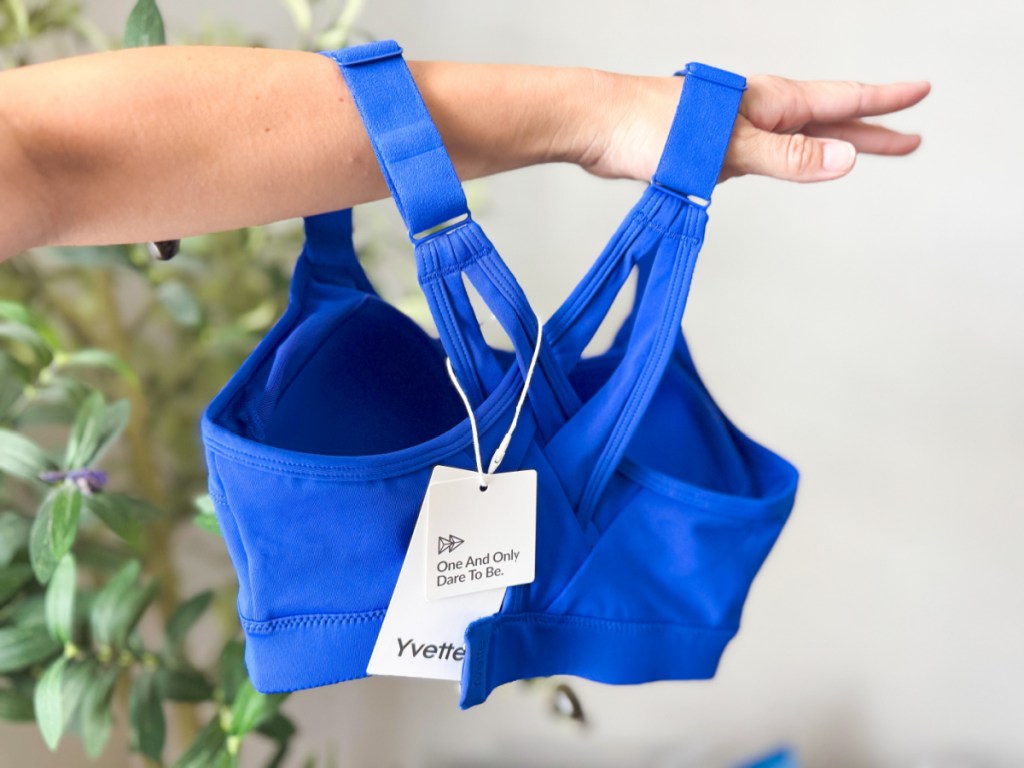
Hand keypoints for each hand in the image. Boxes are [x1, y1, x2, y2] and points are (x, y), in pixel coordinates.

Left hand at [579, 71, 929, 184]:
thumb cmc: (651, 127)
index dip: (884, 100)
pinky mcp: (710, 147)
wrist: (597, 125)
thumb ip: (787, 155)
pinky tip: (789, 165)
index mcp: (770, 102)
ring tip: (865, 149)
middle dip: (872, 129)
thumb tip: (846, 157)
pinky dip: (789, 159)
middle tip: (911, 139)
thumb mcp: (729, 147)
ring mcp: (735, 128)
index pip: (842, 99)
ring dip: (832, 144)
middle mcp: (758, 111)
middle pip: (828, 120)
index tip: (921, 93)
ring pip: (798, 137)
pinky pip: (766, 154)